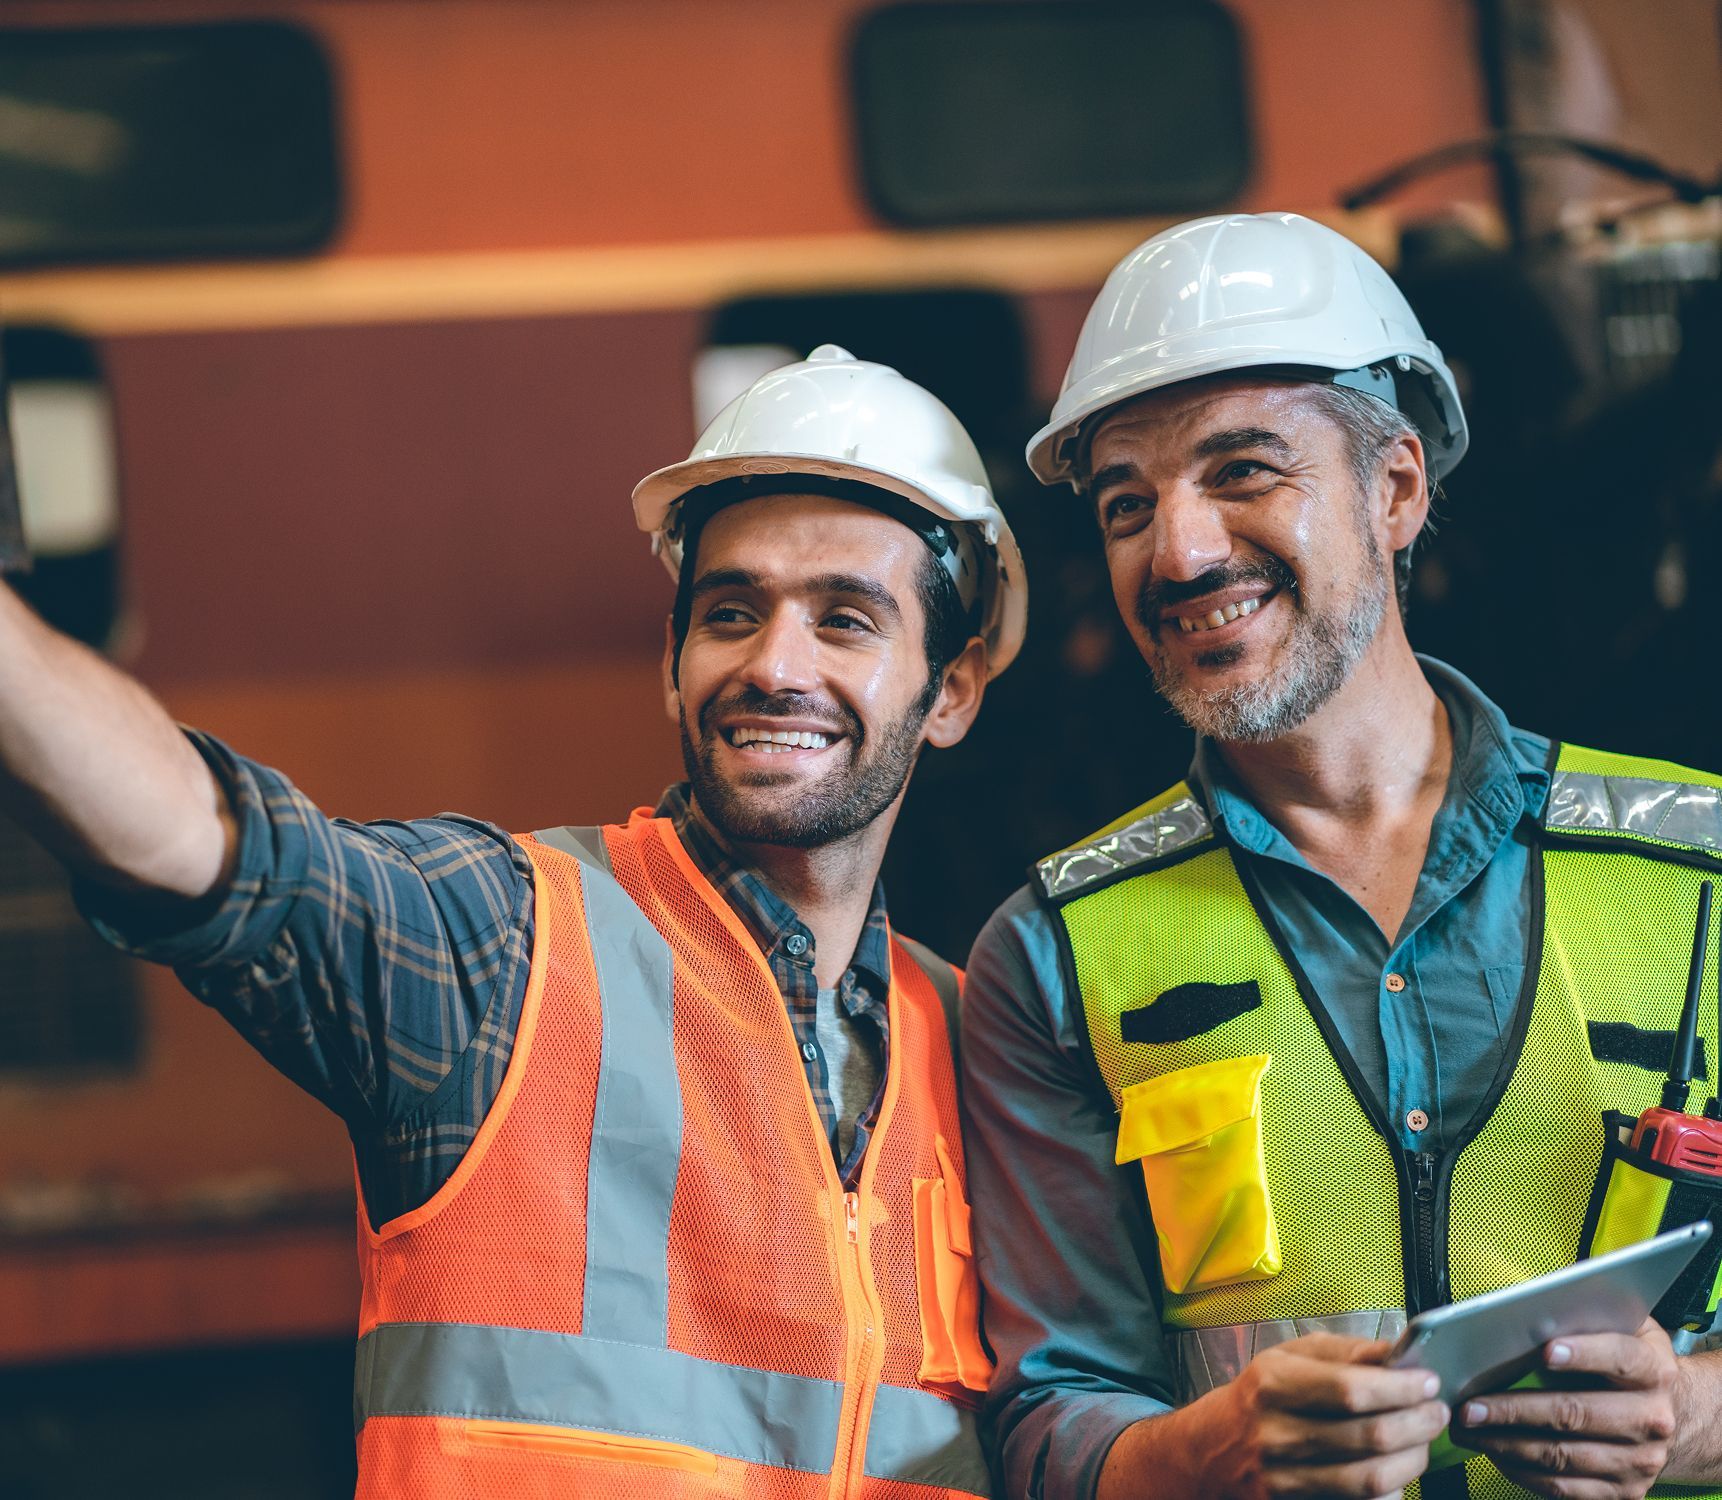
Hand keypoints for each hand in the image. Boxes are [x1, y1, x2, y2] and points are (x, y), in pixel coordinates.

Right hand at [1204, 1332, 1449, 1496]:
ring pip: (1369, 1478)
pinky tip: (1398, 1472)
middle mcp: (1274, 1432)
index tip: (1428, 1382)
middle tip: (1438, 1412)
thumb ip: (1344, 1352)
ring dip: (1412, 1459)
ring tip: (1424, 1439)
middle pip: (1367, 1436)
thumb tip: (1398, 1352)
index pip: (1350, 1388)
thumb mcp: (1290, 1358)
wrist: (1213, 1449)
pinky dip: (1390, 1491)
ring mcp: (1283, 1478)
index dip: (1399, 1388)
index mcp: (1272, 1383)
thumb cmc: (1260, 1395)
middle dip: (1417, 1423)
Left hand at [1452, 1318, 1675, 1498]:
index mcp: (1653, 1370)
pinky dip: (1522, 1472)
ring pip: (1563, 1456)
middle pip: (1576, 1414)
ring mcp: (1640, 1461)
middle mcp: (1652, 1419)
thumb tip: (1532, 1308)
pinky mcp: (1624, 1492)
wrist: (1676, 1416)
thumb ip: (1588, 1314)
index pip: (1620, 1359)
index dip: (1584, 1354)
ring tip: (1467, 1430)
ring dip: (1507, 1444)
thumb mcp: (1624, 1326)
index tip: (1545, 1351)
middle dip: (1515, 1410)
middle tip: (1470, 1406)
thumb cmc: (1627, 1361)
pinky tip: (1494, 1453)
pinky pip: (1565, 1488)